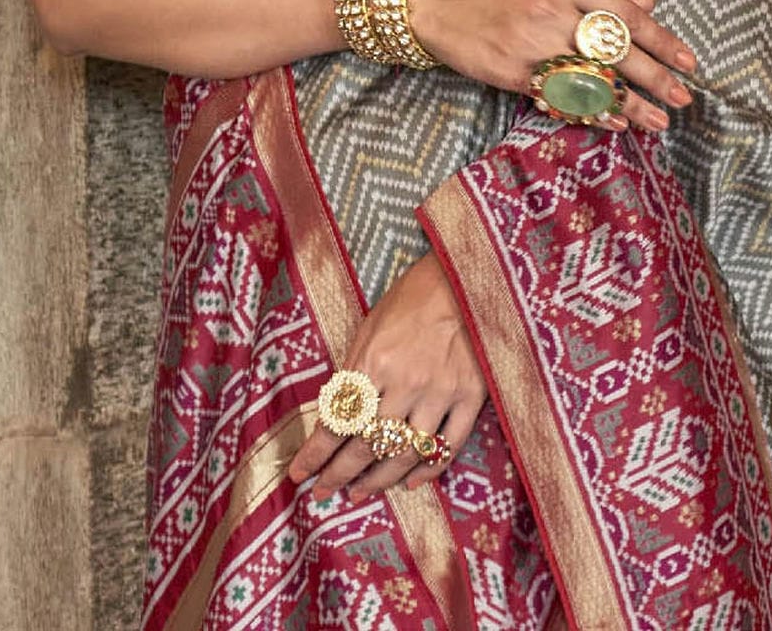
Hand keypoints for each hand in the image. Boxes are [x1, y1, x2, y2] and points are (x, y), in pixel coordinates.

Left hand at [289, 253, 484, 504]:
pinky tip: (410, 481)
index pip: (337, 421)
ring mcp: (440, 392)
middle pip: (366, 446)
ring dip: (378, 481)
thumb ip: (355, 371)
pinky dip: (428, 470)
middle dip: (338, 475)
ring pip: (405, 454)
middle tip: (323, 493)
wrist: (464, 278)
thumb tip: (335, 416)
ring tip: (359, 493)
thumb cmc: (412, 298)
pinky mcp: (471, 396)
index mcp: (375, 361)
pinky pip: (447, 447)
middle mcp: (406, 382)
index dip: (316, 454)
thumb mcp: (371, 326)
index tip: (300, 474)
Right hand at [409, 0, 694, 134]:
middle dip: (655, 76)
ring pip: (592, 77)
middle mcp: (552, 9)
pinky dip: (590, 111)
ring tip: (658, 122)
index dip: (661, 39)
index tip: (688, 60)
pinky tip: (613, 122)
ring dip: (629, 103)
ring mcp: (532, 42)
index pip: (625, 12)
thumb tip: (648, 0)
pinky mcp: (512, 71)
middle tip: (684, 98)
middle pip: (616, 48)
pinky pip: (560, 96)